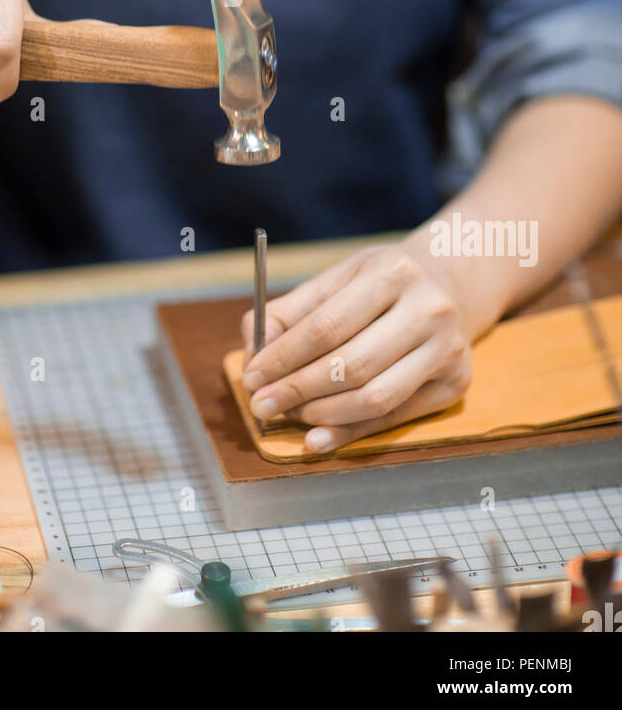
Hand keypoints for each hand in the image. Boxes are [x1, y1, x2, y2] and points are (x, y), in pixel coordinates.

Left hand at [239, 244, 471, 452]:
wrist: (449, 284)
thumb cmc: (380, 284)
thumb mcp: (338, 278)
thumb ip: (290, 312)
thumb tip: (254, 352)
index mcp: (392, 271)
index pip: (327, 326)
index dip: (284, 357)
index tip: (252, 377)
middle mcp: (428, 309)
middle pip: (351, 365)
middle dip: (298, 390)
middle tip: (262, 405)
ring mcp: (447, 349)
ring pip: (376, 397)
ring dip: (323, 415)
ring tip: (290, 416)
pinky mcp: (457, 384)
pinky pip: (395, 417)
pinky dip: (352, 432)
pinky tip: (319, 438)